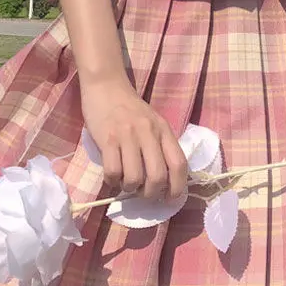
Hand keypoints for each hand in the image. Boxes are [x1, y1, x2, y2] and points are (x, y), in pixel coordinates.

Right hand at [80, 75, 188, 200]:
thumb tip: (163, 182)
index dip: (177, 187)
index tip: (169, 198)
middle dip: (150, 194)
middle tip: (142, 194)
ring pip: (134, 178)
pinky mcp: (107, 139)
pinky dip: (112, 181)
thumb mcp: (153, 122)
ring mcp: (127, 136)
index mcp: (163, 130)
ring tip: (125, 183)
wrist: (106, 87)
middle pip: (157, 176)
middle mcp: (148, 133)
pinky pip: (113, 172)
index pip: (179, 164)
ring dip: (129, 189)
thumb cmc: (130, 108)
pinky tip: (112, 175)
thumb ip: (160, 146)